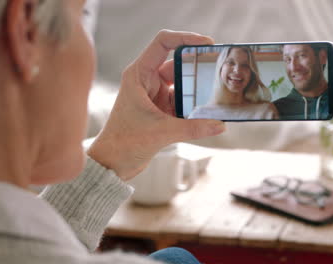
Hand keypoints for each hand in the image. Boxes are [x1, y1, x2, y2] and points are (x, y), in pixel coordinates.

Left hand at [87, 30, 224, 180]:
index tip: (207, 43)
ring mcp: (154, 95)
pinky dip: (194, 106)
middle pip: (177, 64)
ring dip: (197, 90)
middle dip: (198, 67)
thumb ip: (193, 128)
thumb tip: (220, 125)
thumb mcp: (161, 133)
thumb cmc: (123, 143)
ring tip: (217, 93)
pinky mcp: (160, 110)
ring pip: (182, 84)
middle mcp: (146, 81)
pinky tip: (209, 112)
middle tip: (219, 69)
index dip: (185, 38)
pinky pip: (182, 101)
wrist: (112, 163)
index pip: (163, 43)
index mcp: (139, 75)